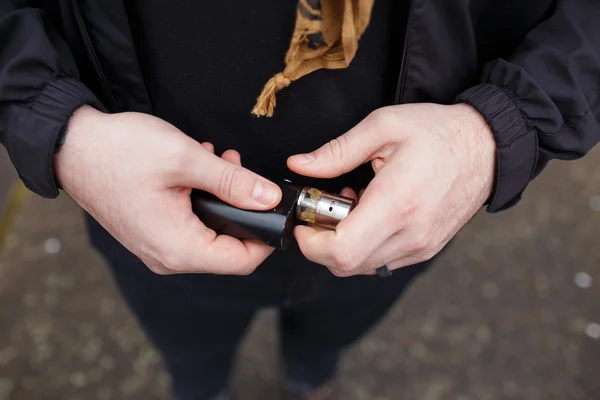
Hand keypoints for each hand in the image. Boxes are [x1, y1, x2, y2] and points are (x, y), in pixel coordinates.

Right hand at [55, 105, 281, 274]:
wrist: (70, 145)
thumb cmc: (120, 151)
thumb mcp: (185, 160)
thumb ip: (233, 182)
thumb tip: (270, 198)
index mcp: (178, 248)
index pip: (241, 261)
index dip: (265, 237)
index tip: (273, 207)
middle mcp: (167, 257)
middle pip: (227, 249)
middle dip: (242, 209)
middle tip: (241, 170)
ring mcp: (156, 248)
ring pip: (209, 234)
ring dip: (222, 199)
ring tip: (220, 162)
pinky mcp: (150, 234)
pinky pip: (189, 227)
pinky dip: (202, 201)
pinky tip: (200, 169)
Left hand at [288, 103, 495, 275]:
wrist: (487, 148)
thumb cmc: (437, 133)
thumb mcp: (383, 126)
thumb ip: (336, 151)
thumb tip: (299, 165)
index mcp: (397, 204)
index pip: (341, 251)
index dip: (311, 243)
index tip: (304, 220)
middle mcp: (410, 235)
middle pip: (345, 265)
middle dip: (321, 242)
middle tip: (326, 207)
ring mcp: (419, 247)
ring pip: (361, 266)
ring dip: (343, 243)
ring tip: (353, 204)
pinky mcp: (424, 250)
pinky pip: (380, 261)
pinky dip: (364, 244)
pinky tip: (371, 213)